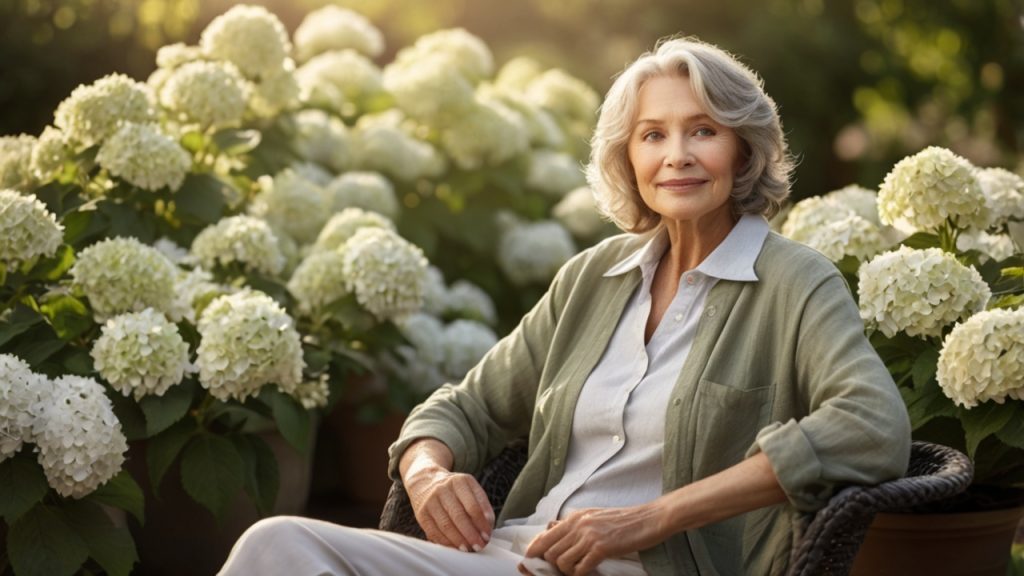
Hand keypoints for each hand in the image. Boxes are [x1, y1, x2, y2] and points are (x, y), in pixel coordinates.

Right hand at [405, 467, 494, 551]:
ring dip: (459, 540)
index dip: (481, 523)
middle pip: (459, 516)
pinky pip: (434, 532)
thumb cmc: (454, 490)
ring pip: (446, 525)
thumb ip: (481, 505)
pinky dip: (445, 542)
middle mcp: (443, 489)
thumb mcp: (469, 488)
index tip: (487, 536)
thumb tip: (488, 526)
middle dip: (471, 534)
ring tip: (468, 549)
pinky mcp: (421, 513)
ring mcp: (430, 501)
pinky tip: (454, 547)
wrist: (425, 482)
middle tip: (479, 546)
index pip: (473, 505)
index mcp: (459, 482)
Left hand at [521, 505, 664, 575]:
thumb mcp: (595, 516)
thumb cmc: (625, 520)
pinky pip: (580, 569)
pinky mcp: (601, 548)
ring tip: (581, 570)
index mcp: (575, 517)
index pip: (544, 536)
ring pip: (562, 562)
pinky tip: (591, 572)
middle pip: (550, 552)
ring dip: (568, 571)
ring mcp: (589, 536)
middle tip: (568, 569)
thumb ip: (575, 525)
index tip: (533, 561)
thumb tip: (555, 533)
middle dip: (555, 566)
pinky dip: (581, 574)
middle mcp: (578, 524)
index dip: (535, 551)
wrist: (649, 518)